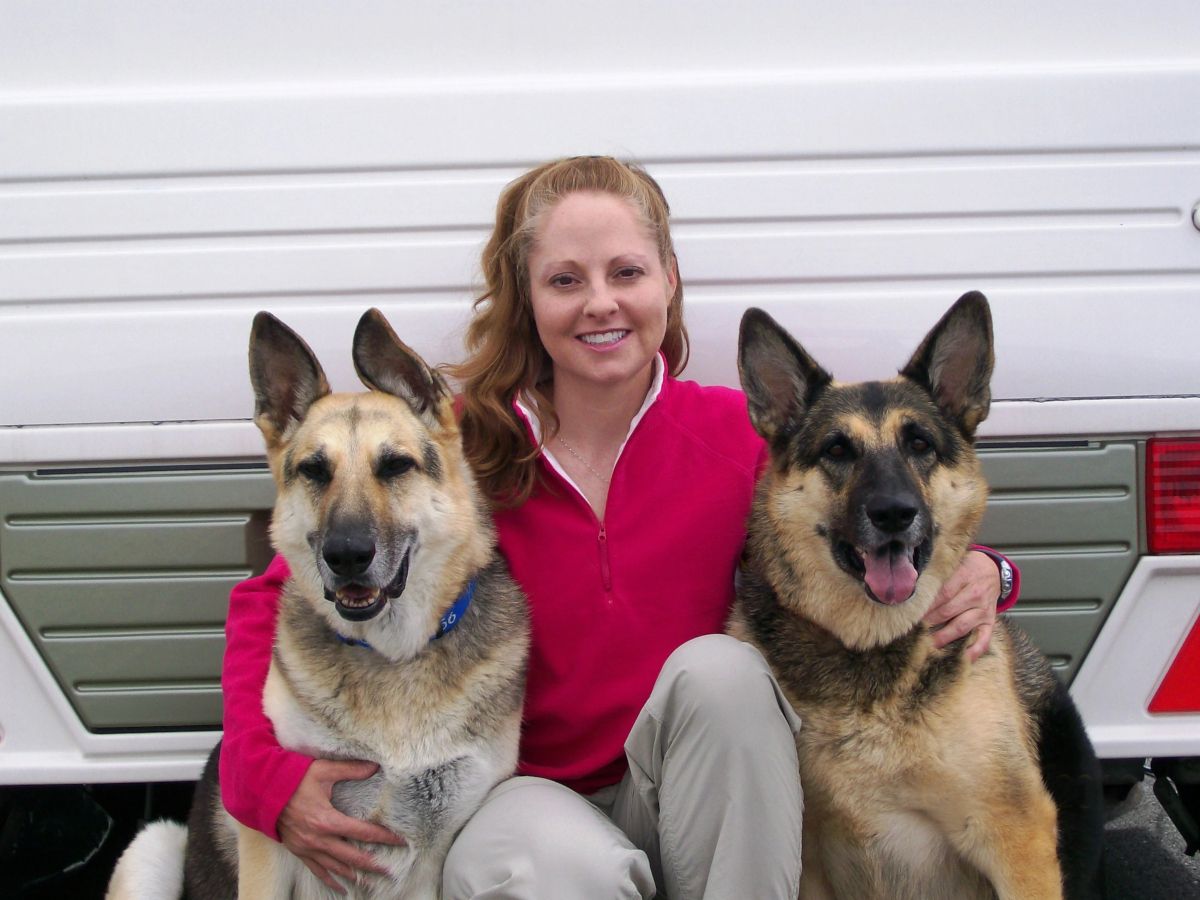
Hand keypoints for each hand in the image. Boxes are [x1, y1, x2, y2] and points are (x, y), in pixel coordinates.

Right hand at [277, 758, 405, 893]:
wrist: (262, 790)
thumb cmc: (293, 778)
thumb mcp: (323, 770)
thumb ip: (350, 769)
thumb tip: (375, 766)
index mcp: (326, 820)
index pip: (362, 832)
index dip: (383, 837)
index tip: (400, 841)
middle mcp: (318, 839)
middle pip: (352, 856)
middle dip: (372, 864)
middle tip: (390, 871)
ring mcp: (307, 847)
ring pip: (335, 867)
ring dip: (353, 874)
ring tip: (370, 881)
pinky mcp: (298, 850)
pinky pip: (317, 870)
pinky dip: (330, 879)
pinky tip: (341, 888)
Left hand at [923, 550, 1001, 662]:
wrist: (994, 570)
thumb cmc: (968, 567)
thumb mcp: (955, 563)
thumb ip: (938, 573)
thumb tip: (913, 585)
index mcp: (964, 576)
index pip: (942, 593)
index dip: (926, 605)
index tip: (911, 613)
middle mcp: (975, 594)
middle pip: (948, 610)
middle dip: (928, 621)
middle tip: (912, 630)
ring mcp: (983, 610)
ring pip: (961, 626)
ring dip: (943, 636)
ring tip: (927, 644)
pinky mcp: (990, 622)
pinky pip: (984, 638)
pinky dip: (974, 650)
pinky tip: (962, 658)